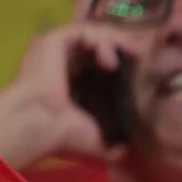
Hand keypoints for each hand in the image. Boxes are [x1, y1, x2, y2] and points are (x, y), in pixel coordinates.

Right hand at [0, 24, 129, 167]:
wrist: (42, 126)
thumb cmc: (64, 137)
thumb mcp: (96, 143)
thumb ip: (112, 146)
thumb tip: (125, 151)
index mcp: (70, 82)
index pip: (97, 62)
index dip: (120, 60)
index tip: (139, 66)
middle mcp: (61, 63)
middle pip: (97, 45)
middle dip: (121, 46)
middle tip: (139, 55)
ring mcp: (56, 51)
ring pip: (92, 35)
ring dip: (114, 42)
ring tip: (126, 58)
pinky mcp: (52, 41)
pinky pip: (83, 31)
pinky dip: (101, 40)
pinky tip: (110, 62)